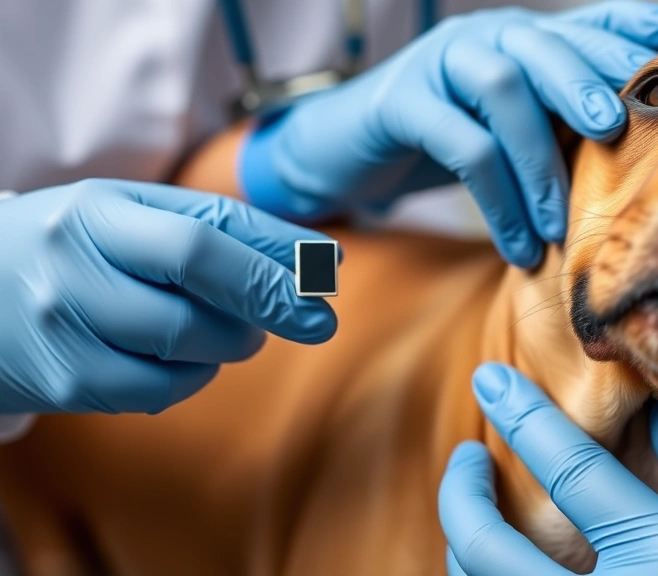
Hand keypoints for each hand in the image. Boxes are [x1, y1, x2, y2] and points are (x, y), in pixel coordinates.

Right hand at [0, 179, 337, 413]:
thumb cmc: (73, 248)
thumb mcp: (133, 213)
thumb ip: (220, 227)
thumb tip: (318, 259)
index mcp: (98, 210)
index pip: (206, 235)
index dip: (276, 259)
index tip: (330, 277)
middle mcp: (74, 264)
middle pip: (201, 290)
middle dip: (272, 304)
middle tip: (314, 320)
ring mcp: (66, 327)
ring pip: (190, 346)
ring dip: (233, 342)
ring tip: (230, 330)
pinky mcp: (67, 382)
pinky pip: (163, 389)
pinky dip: (193, 376)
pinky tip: (183, 358)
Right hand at [240, 2, 657, 267]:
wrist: (348, 151)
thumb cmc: (446, 139)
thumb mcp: (511, 127)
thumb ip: (563, 125)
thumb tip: (635, 150)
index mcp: (521, 40)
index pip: (587, 23)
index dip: (636, 26)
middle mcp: (485, 39)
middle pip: (547, 46)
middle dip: (590, 84)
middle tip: (620, 133)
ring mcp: (440, 64)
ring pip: (503, 91)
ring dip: (540, 162)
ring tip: (561, 225)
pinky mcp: (400, 102)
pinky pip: (459, 144)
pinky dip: (496, 200)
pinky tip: (518, 245)